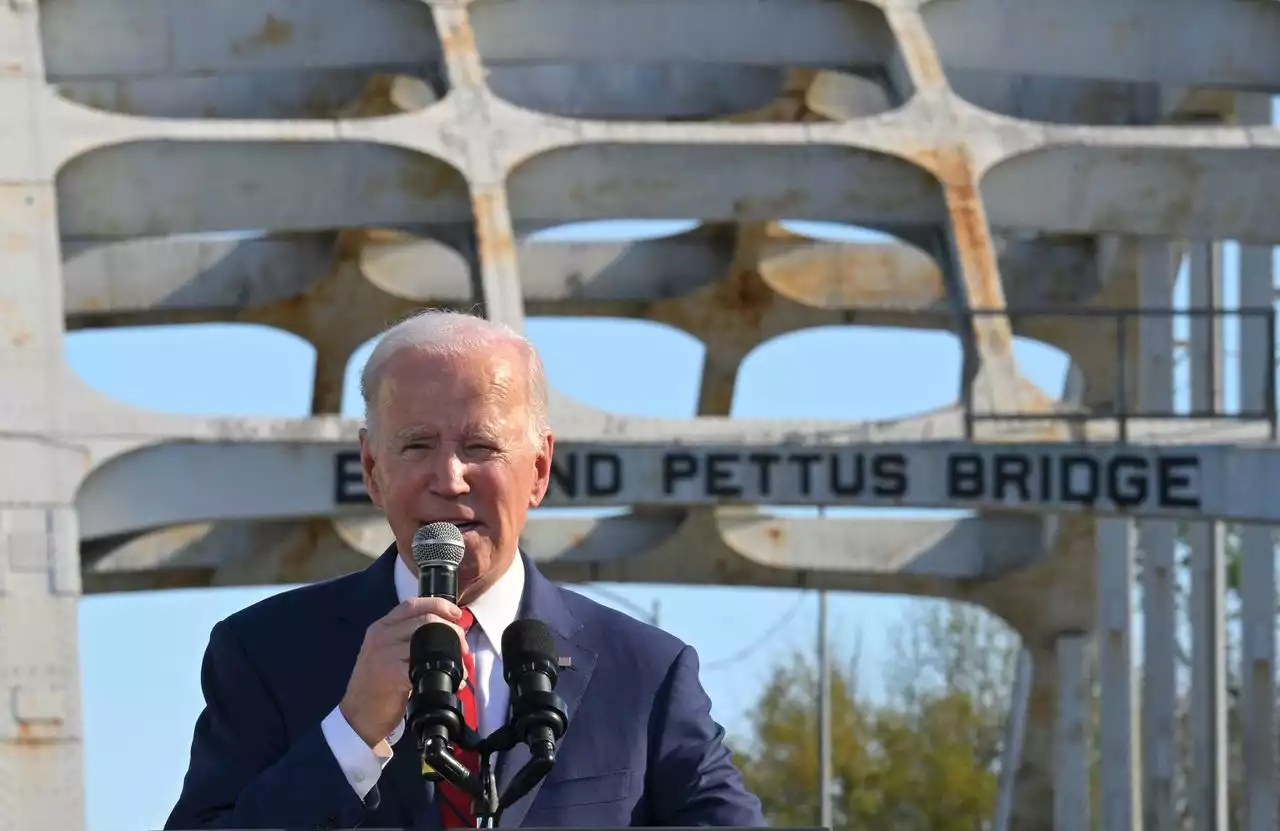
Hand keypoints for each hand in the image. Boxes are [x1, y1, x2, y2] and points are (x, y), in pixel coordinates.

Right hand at [339, 597, 469, 747]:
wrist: (356, 717)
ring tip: (460, 667)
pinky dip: (444, 672)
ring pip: (427, 639)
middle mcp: (381, 635)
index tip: (456, 613)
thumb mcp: (385, 653)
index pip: (412, 604)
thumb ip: (407, 639)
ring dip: (451, 652)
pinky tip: (450, 681)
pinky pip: (424, 665)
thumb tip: (444, 633)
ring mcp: (385, 654)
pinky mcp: (391, 674)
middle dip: (452, 631)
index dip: (439, 604)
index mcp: (381, 627)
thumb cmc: (375, 686)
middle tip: (462, 648)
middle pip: (425, 619)